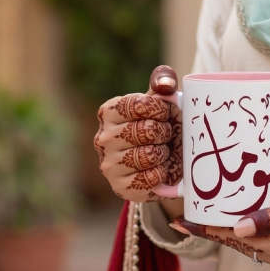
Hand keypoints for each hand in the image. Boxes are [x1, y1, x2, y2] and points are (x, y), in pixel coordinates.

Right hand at [94, 65, 181, 201]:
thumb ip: (163, 85)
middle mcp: (103, 138)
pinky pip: (150, 178)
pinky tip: (159, 170)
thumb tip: (166, 83)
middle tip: (165, 136)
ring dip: (163, 154)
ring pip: (148, 155)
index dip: (159, 109)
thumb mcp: (160, 105)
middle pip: (145, 131)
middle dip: (164, 132)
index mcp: (109, 112)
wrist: (162, 166)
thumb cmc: (160, 130)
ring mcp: (109, 164)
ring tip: (162, 153)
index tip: (166, 114)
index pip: (136, 105)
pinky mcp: (120, 187)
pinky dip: (161, 174)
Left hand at [171, 180, 269, 270]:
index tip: (181, 223)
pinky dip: (254, 236)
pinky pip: (269, 248)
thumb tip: (237, 227)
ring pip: (254, 247)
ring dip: (234, 234)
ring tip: (213, 217)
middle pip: (241, 245)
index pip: (236, 238)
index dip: (207, 230)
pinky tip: (247, 222)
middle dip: (215, 232)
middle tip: (188, 220)